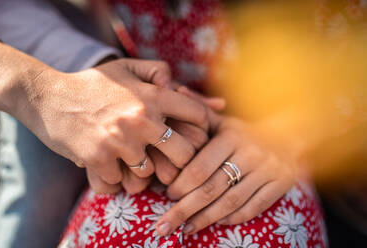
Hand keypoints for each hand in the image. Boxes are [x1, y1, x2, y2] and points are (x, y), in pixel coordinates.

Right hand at [86, 81, 224, 194]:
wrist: (49, 97)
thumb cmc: (93, 84)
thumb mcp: (126, 68)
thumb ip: (159, 71)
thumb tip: (184, 88)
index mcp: (153, 96)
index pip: (198, 115)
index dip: (202, 126)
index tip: (194, 135)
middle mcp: (141, 119)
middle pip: (184, 155)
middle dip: (177, 160)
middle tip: (165, 158)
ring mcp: (120, 142)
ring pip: (149, 174)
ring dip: (140, 169)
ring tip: (126, 157)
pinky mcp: (98, 160)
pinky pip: (119, 182)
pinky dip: (113, 176)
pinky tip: (105, 162)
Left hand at [156, 116, 295, 235]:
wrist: (289, 134)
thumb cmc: (244, 131)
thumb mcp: (223, 120)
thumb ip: (199, 111)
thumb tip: (176, 91)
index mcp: (231, 136)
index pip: (200, 167)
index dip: (180, 184)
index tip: (166, 195)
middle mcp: (250, 152)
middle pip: (211, 188)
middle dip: (184, 209)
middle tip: (164, 225)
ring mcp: (268, 169)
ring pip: (231, 201)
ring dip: (205, 218)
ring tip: (185, 229)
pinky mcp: (281, 183)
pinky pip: (254, 206)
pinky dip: (234, 217)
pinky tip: (216, 223)